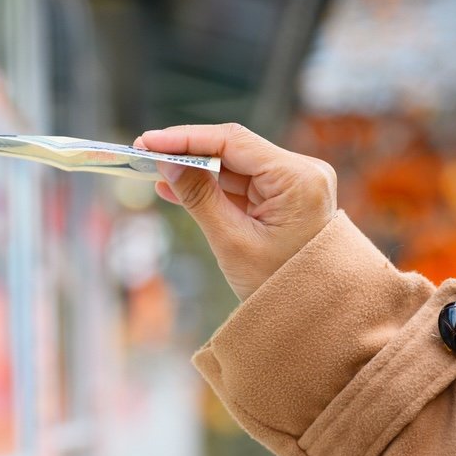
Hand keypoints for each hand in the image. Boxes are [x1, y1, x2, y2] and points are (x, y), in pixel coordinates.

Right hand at [136, 123, 336, 301]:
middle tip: (145, 154)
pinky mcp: (284, 199)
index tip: (149, 141)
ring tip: (153, 172)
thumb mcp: (232, 242)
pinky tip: (175, 188)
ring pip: (234, 167)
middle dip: (188, 153)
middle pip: (234, 150)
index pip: (234, 142)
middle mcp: (301, 173)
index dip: (187, 139)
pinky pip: (240, 186)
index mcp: (298, 178)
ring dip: (195, 171)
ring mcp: (294, 185)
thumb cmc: (278, 286)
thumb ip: (198, 197)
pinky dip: (211, 189)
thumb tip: (167, 163)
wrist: (311, 317)